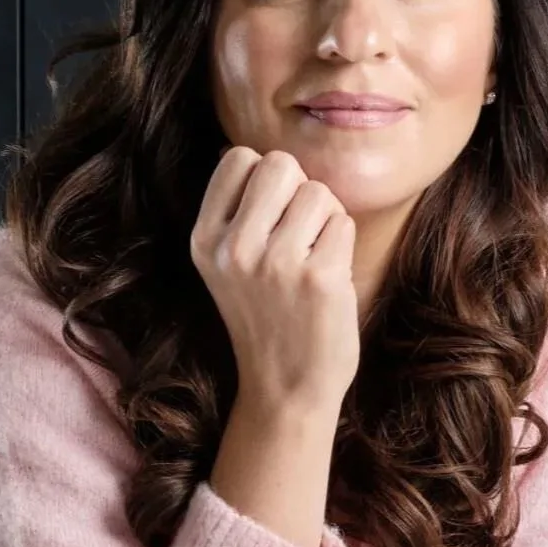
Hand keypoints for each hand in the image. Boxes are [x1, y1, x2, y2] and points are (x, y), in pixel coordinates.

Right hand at [191, 147, 359, 409]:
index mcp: (204, 239)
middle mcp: (233, 247)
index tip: (269, 217)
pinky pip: (343, 223)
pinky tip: (327, 279)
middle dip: (299, 191)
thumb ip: (239, 212)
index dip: (265, 179)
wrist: (285, 388)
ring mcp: (276, 262)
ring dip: (325, 220)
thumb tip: (266, 157)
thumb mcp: (227, 264)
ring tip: (312, 260)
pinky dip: (342, 245)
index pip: (239, 158)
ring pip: (319, 192)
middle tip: (297, 236)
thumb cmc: (267, 318)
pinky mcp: (318, 277)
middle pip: (280, 163)